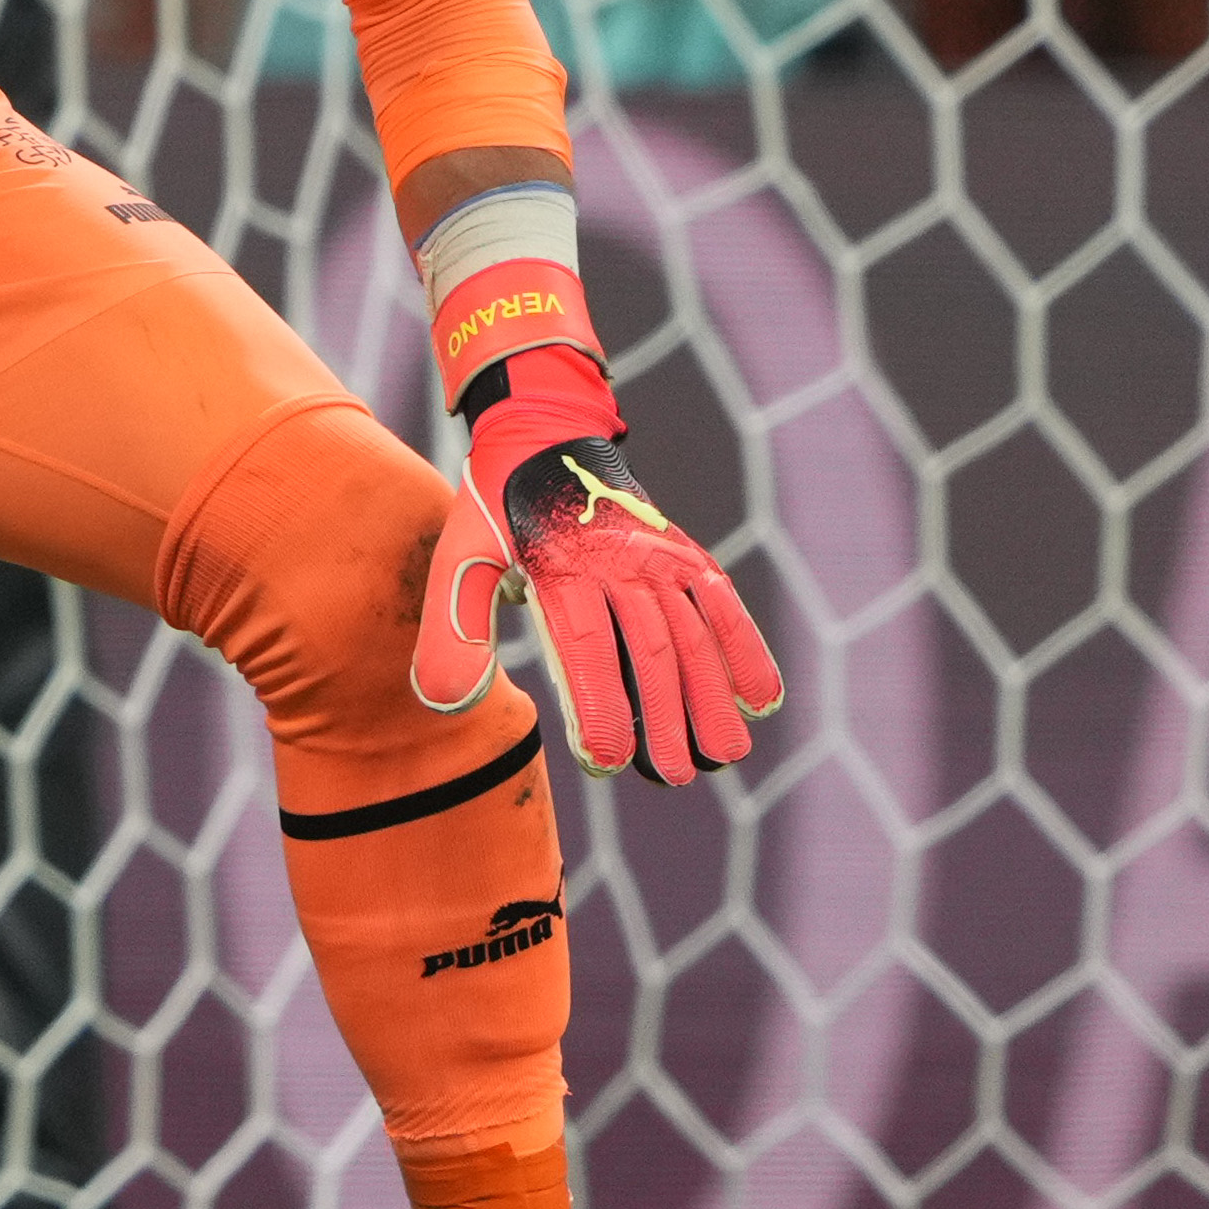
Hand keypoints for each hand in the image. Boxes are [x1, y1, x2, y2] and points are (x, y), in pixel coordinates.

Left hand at [411, 345, 783, 785]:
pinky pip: (720, 601)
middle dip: (668, 716)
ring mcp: (658, 554)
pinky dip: (744, 645)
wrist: (541, 433)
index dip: (602, 706)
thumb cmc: (494, 509)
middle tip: (675, 775)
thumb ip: (454, 632)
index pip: (588, 646)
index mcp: (562, 567)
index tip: (609, 763)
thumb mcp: (459, 560)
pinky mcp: (682, 552)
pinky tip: (760, 698)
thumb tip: (448, 706)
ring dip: (712, 693)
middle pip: (652, 647)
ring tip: (725, 754)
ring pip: (693, 631)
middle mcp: (619, 561)